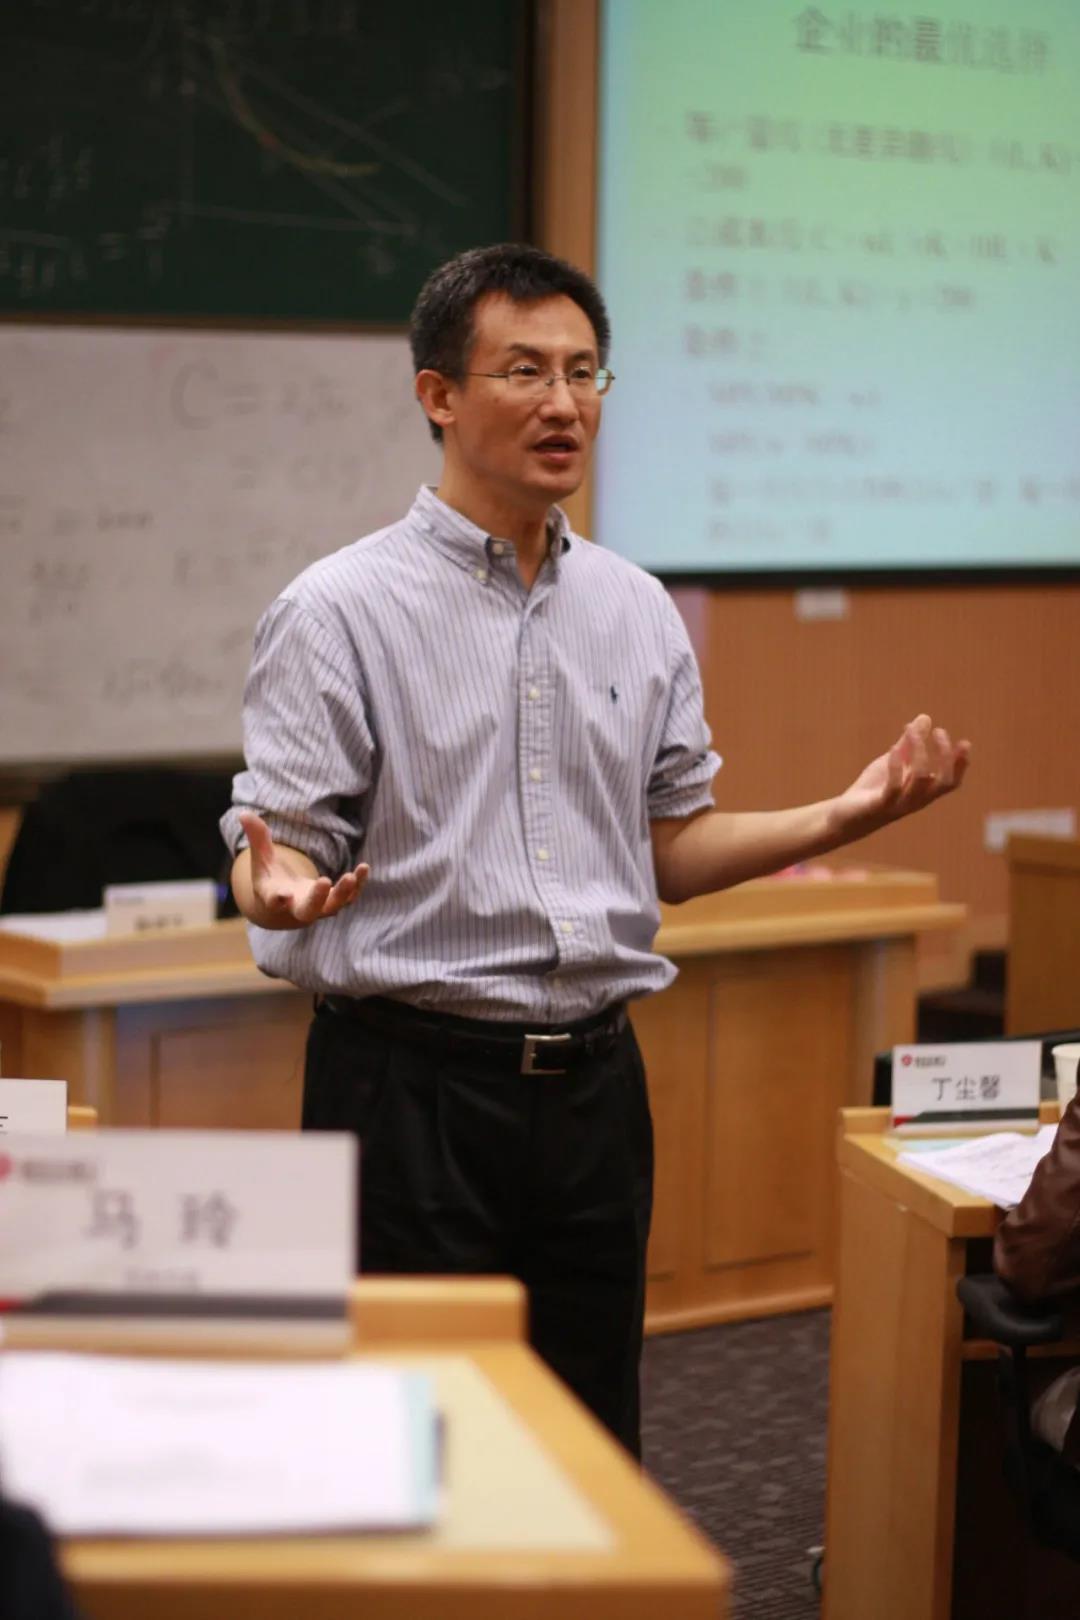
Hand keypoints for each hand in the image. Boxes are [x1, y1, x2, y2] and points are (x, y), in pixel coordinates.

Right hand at [239, 811, 368, 928]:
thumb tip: (244, 813)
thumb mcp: (261, 858)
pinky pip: (349, 897)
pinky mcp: (334, 902)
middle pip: (308, 910)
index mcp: (274, 897)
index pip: (273, 902)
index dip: (277, 900)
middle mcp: (296, 907)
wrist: (286, 902)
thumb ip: (257, 838)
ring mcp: (318, 907)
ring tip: (352, 875)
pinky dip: (358, 885)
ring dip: (343, 893)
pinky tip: (364, 868)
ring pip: (333, 907)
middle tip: (325, 881)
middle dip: (317, 899)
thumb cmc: (271, 877)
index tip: (282, 896)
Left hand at [832, 714, 971, 837]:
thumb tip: (925, 718)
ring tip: (911, 732)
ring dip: (919, 752)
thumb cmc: (873, 789)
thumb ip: (909, 743)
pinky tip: (894, 748)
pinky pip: (893, 787)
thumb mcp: (894, 762)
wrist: (844, 816)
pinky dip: (896, 766)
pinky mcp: (880, 805)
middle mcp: (916, 800)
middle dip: (945, 756)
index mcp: (923, 792)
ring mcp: (899, 804)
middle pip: (943, 782)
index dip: (961, 764)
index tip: (964, 742)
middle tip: (939, 732)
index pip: (951, 782)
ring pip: (920, 780)